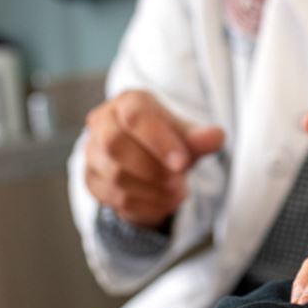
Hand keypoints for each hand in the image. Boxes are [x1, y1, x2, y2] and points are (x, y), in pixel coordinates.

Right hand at [84, 90, 224, 228]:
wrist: (153, 160)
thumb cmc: (170, 140)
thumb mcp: (189, 135)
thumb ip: (201, 137)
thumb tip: (215, 137)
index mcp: (128, 102)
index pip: (135, 116)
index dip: (159, 141)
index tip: (182, 163)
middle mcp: (102, 123)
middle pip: (115, 145)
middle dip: (152, 168)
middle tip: (180, 180)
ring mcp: (93, 153)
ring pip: (114, 175)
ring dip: (152, 189)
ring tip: (179, 191)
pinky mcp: (92, 181)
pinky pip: (115, 199)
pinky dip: (146, 205)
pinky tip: (166, 202)